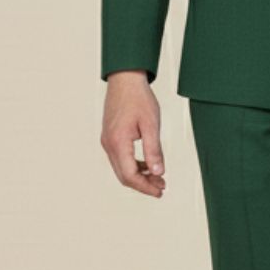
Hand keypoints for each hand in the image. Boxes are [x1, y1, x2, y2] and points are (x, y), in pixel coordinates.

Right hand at [100, 71, 166, 196]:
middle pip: (124, 175)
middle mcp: (109, 144)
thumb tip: (158, 172)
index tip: (160, 190)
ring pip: (121, 168)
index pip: (130, 175)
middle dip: (143, 184)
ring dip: (139, 175)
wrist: (125, 79)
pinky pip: (120, 158)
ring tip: (158, 177)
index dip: (145, 187)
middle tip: (161, 187)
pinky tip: (148, 165)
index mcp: (118, 142)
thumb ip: (154, 150)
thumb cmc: (139, 98)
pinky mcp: (110, 136)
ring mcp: (107, 141)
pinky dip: (134, 165)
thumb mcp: (151, 124)